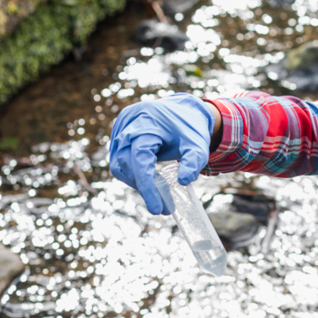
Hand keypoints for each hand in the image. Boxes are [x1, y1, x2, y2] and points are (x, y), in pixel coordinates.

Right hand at [109, 93, 214, 214]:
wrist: (183, 109)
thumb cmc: (191, 127)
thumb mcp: (198, 144)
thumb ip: (194, 161)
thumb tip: (184, 182)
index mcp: (147, 122)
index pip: (140, 159)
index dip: (146, 186)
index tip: (157, 208)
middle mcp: (128, 123)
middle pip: (126, 163)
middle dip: (143, 188)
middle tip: (162, 207)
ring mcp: (121, 127)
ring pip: (119, 164)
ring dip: (135, 182)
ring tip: (157, 194)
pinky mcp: (119, 133)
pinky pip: (119, 159)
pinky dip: (132, 173)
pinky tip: (149, 181)